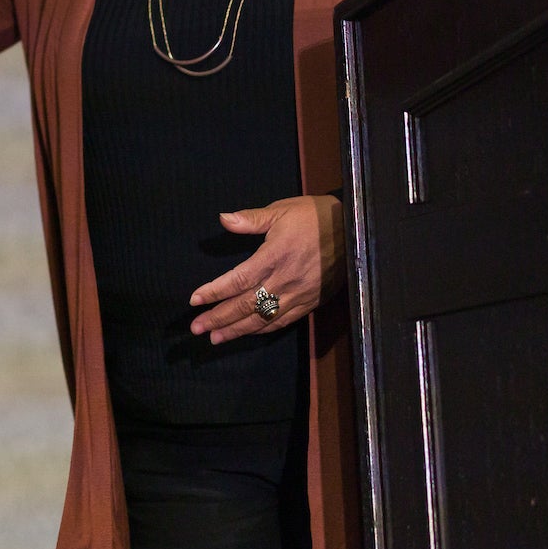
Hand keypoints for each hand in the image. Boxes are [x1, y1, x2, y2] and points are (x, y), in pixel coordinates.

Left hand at [187, 193, 343, 343]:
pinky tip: (248, 333)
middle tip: (196, 328)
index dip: (214, 292)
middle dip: (219, 318)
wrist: (353, 230)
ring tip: (215, 338)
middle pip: (246, 305)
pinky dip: (263, 329)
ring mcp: (298, 294)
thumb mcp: (280, 210)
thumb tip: (223, 219)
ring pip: (263, 318)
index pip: (237, 280)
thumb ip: (250, 219)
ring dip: (237, 330)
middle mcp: (284, 279)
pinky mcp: (310, 302)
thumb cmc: (313, 217)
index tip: (194, 300)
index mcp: (273, 256)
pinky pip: (283, 321)